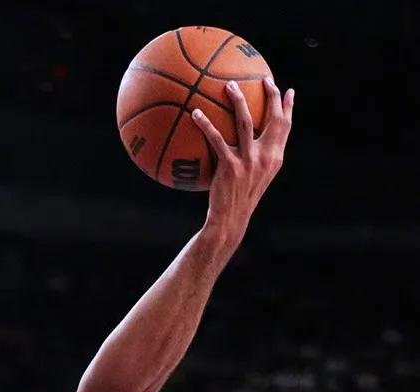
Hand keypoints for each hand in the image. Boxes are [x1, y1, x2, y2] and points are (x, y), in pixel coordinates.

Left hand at [192, 78, 292, 247]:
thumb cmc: (238, 199)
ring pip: (246, 122)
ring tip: (229, 85)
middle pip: (273, 119)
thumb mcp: (253, 179)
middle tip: (264, 78)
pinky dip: (206, 124)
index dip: (288, 108)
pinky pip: (216, 139)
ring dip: (238, 100)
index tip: (289, 90)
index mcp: (275, 159)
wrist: (230, 220)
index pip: (286, 128)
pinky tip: (195, 113)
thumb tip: (246, 141)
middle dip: (271, 95)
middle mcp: (266, 157)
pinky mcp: (230, 166)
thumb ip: (256, 159)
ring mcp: (249, 161)